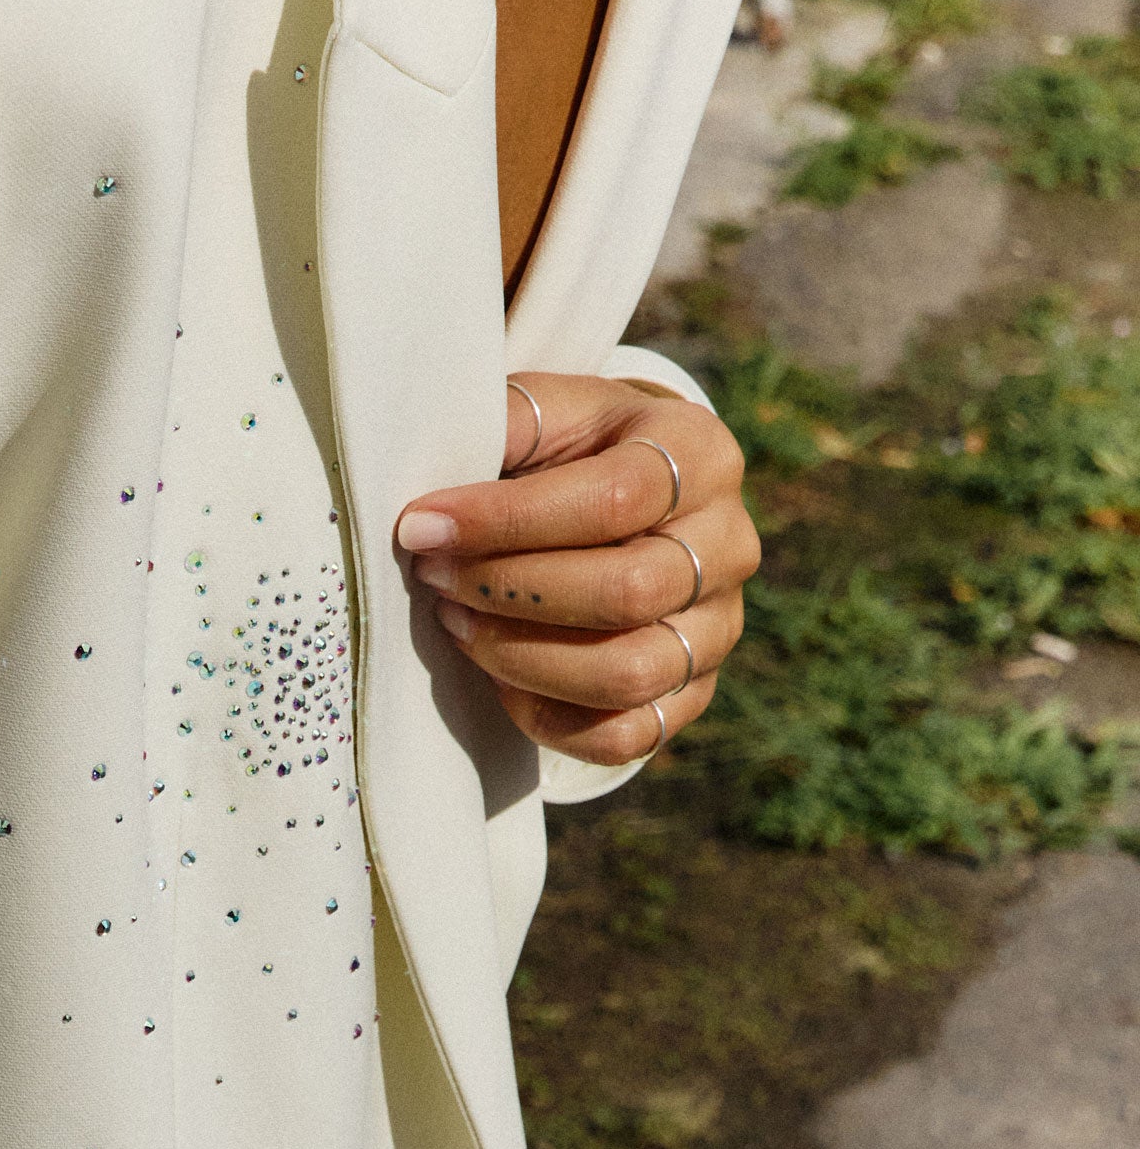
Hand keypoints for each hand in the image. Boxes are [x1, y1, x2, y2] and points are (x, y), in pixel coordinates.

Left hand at [394, 375, 756, 768]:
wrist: (630, 498)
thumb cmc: (572, 451)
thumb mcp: (548, 413)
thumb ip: (505, 425)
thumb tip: (440, 489)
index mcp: (698, 455)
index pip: (614, 499)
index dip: (506, 521)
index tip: (420, 527)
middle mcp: (728, 544)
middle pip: (625, 593)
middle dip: (507, 591)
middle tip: (432, 576)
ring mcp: (717, 628)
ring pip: (628, 674)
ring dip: (519, 657)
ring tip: (455, 622)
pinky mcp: (692, 693)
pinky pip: (622, 736)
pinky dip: (547, 716)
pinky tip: (497, 675)